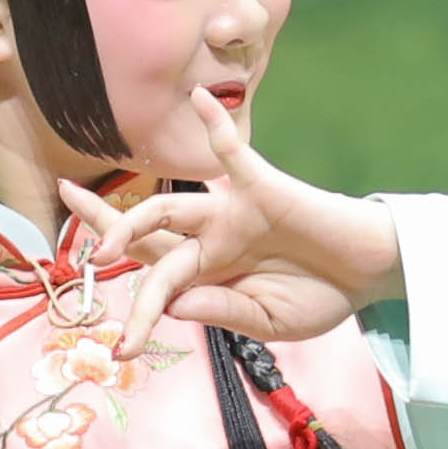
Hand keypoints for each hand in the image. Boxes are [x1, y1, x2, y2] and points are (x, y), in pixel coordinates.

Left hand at [98, 88, 402, 348]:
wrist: (371, 273)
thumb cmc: (323, 295)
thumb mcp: (268, 321)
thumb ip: (222, 312)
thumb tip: (173, 306)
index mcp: (210, 274)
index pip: (158, 284)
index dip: (138, 315)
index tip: (123, 350)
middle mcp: (211, 239)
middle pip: (145, 233)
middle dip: (105, 235)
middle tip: (76, 251)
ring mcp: (231, 212)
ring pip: (169, 207)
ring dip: (130, 220)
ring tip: (102, 245)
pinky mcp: (261, 189)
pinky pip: (233, 153)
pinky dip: (216, 126)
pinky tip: (197, 98)